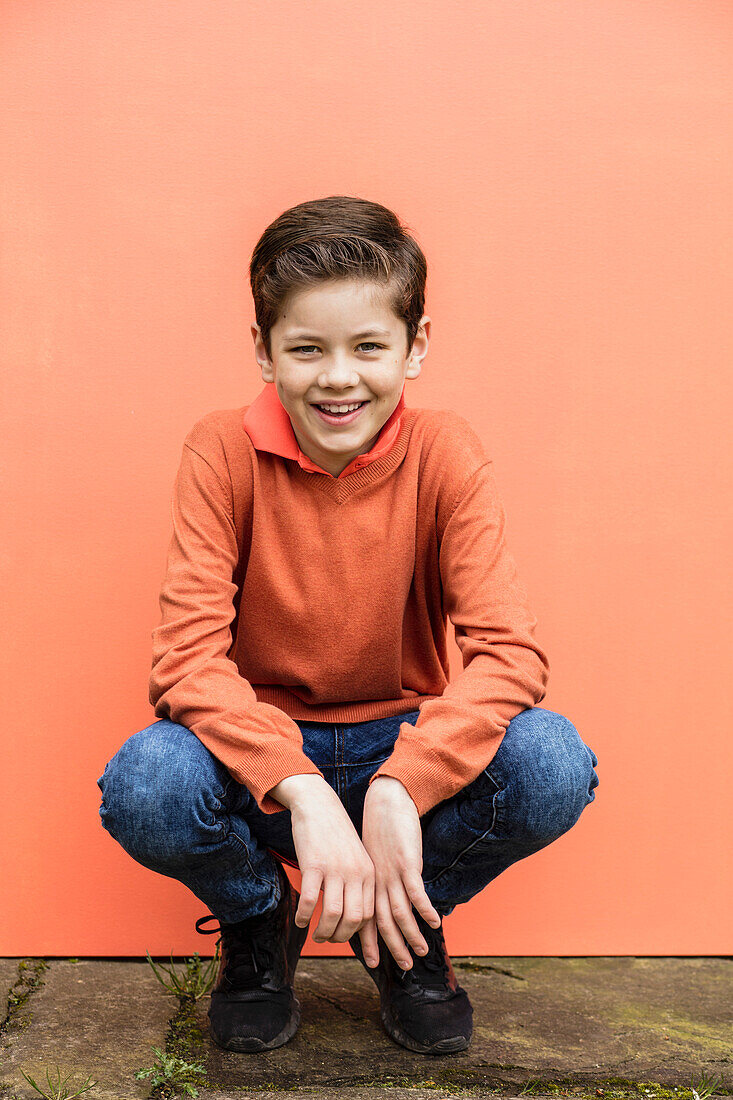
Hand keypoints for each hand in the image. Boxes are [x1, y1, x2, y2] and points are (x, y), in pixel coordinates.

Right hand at [268, 774, 375, 945]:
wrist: (319, 805)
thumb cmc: (335, 835)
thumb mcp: (355, 858)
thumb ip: (357, 882)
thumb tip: (354, 916)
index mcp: (367, 872)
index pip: (368, 915)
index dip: (354, 932)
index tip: (341, 935)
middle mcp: (354, 872)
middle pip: (352, 919)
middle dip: (339, 937)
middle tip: (326, 939)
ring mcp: (334, 869)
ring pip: (331, 915)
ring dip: (322, 932)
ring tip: (314, 935)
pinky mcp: (313, 864)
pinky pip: (309, 900)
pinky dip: (303, 916)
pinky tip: (299, 920)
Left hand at [358, 776, 441, 969]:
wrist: (386, 802)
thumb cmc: (380, 830)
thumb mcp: (374, 857)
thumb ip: (378, 878)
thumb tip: (385, 896)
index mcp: (368, 882)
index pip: (366, 918)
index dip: (370, 942)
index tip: (374, 963)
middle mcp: (378, 882)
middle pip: (383, 921)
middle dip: (394, 946)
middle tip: (405, 965)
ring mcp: (392, 873)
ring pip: (400, 912)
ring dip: (411, 934)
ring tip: (423, 951)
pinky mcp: (407, 863)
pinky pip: (416, 892)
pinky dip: (425, 909)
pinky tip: (435, 922)